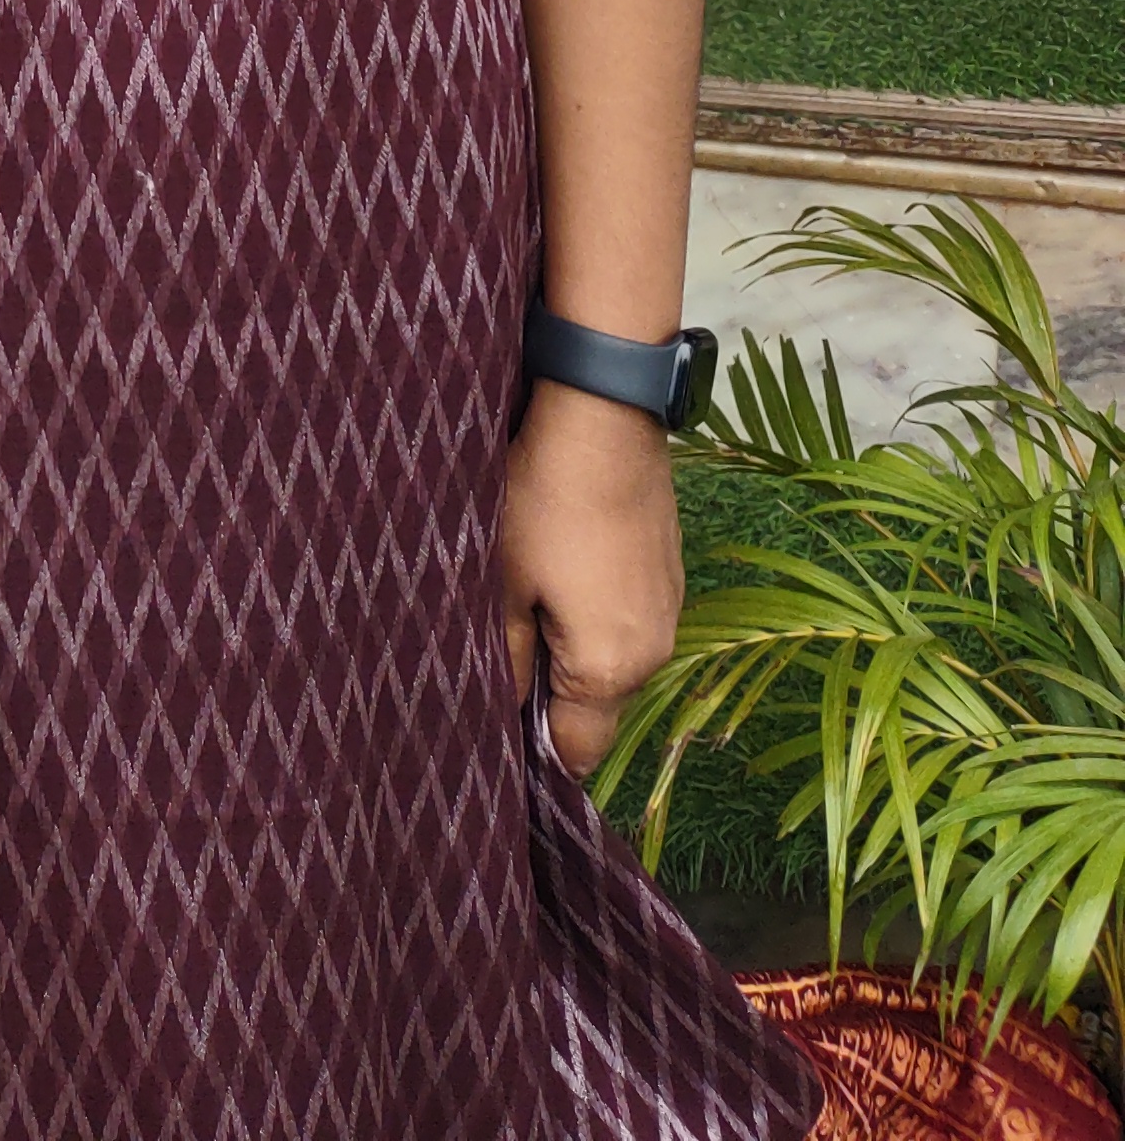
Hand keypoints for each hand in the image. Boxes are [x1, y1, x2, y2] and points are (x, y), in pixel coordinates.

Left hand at [498, 377, 685, 776]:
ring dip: (574, 652)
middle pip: (599, 708)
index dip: (535, 749)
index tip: (497, 727)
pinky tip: (562, 571)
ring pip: (614, 662)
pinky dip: (597, 615)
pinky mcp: (669, 573)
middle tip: (501, 653)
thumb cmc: (544, 500)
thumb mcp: (504, 581)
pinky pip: (629, 620)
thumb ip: (507, 658)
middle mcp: (654, 652)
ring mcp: (669, 610)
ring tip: (526, 603)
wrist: (603, 415)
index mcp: (611, 668)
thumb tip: (505, 712)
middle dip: (553, 697)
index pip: (579, 750)